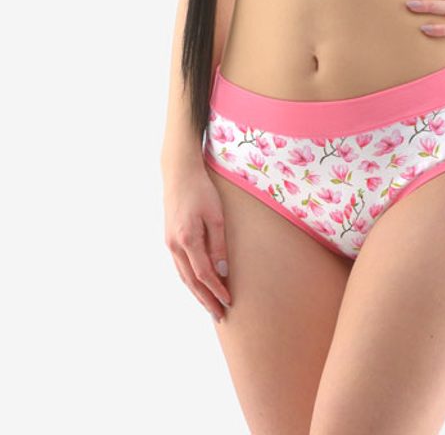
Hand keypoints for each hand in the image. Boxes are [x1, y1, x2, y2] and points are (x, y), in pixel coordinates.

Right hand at [162, 163, 232, 323]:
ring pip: (183, 276)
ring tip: (210, 306)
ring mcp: (169, 243)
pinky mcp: (169, 239)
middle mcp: (175, 245)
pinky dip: (189, 280)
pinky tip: (198, 285)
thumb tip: (222, 271)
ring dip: (197, 293)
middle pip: (191, 281)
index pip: (204, 274)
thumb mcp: (216, 215)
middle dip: (206, 300)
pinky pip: (180, 266)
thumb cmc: (202, 190)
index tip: (229, 301)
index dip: (216, 290)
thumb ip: (218, 244)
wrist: (179, 173)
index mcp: (187, 239)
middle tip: (219, 316)